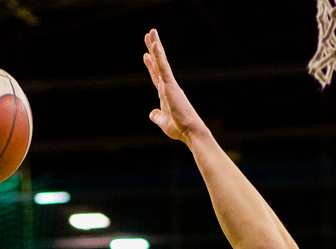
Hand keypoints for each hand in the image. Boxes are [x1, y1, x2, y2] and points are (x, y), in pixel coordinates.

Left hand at [143, 29, 206, 143]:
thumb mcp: (162, 122)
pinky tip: (156, 45)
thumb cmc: (179, 128)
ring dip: (156, 46)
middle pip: (158, 64)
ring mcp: (169, 84)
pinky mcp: (170, 86)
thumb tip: (151, 113)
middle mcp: (168, 86)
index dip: (151, 65)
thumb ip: (156, 116)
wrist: (189, 131)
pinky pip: (163, 68)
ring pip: (161, 61)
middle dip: (153, 49)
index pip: (156, 75)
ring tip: (151, 32)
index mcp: (166, 93)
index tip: (146, 55)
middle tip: (149, 34)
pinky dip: (159, 56)